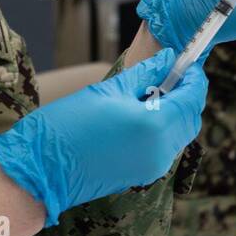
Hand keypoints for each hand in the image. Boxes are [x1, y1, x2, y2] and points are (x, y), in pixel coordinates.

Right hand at [0, 48, 206, 226]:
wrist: (41, 171)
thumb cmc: (66, 126)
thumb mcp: (107, 91)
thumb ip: (144, 75)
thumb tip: (167, 59)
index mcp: (155, 125)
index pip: (192, 97)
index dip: (193, 77)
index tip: (186, 61)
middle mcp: (161, 150)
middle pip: (190, 118)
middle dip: (187, 94)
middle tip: (169, 73)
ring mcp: (153, 167)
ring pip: (180, 134)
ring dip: (175, 112)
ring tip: (152, 91)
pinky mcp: (142, 176)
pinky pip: (165, 148)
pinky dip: (163, 129)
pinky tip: (142, 114)